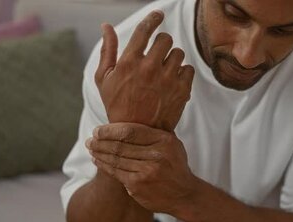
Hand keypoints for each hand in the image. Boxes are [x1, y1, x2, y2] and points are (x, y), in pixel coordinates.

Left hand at [86, 122, 198, 213]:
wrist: (185, 194)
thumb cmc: (175, 166)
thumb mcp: (173, 145)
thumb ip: (156, 132)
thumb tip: (133, 114)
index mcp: (164, 141)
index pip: (130, 131)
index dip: (110, 130)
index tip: (98, 130)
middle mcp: (157, 155)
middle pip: (120, 145)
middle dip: (100, 142)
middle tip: (90, 140)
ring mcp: (147, 171)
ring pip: (116, 159)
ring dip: (99, 153)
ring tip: (91, 148)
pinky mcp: (138, 185)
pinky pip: (116, 172)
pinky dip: (104, 166)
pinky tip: (97, 161)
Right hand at [95, 11, 194, 131]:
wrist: (137, 135)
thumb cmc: (117, 105)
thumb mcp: (103, 79)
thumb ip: (107, 50)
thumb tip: (106, 25)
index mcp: (129, 62)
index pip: (145, 30)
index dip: (153, 18)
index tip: (158, 14)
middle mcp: (149, 68)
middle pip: (165, 39)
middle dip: (162, 44)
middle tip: (157, 55)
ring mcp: (167, 79)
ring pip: (178, 53)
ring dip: (172, 59)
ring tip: (164, 71)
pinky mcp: (181, 90)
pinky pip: (188, 69)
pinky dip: (182, 73)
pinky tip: (172, 82)